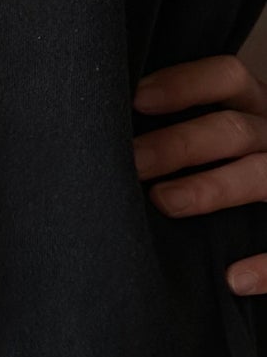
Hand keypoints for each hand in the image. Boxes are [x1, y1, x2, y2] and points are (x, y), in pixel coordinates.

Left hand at [131, 52, 266, 294]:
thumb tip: (104, 133)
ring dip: (212, 188)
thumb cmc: (228, 166)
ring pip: (261, 175)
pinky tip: (233, 279)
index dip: (185, 83)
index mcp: (255, 109)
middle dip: (179, 143)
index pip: (227, 77)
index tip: (136, 98)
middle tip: (131, 161)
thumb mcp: (220, 137)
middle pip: (233, 129)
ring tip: (164, 203)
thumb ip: (182, 128)